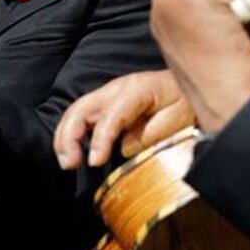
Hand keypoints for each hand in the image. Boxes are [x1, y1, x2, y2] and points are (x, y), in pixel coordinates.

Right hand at [54, 70, 194, 169]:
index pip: (109, 116)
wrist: (184, 85)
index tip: (94, 162)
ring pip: (75, 111)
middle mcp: (115, 89)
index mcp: (135, 90)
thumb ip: (151, 134)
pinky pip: (82, 116)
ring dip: (65, 136)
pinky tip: (72, 152)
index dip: (99, 140)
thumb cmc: (182, 101)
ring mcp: (107, 94)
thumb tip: (125, 148)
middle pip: (81, 108)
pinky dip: (71, 133)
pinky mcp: (105, 103)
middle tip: (70, 164)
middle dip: (69, 136)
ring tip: (67, 162)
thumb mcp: (177, 118)